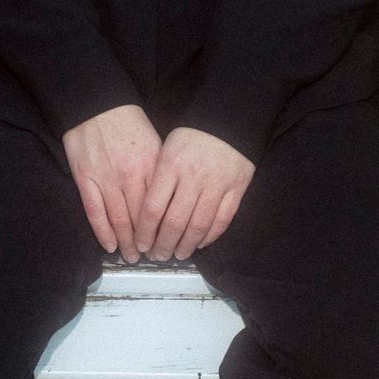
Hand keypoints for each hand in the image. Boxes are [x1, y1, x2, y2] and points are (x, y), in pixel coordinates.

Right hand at [62, 103, 162, 261]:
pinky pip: (95, 212)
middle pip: (141, 218)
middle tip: (152, 257)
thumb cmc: (130, 123)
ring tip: (132, 257)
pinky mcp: (85, 178)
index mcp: (152, 166)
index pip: (161, 206)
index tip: (168, 242)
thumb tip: (171, 199)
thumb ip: (161, 172)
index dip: (164, 229)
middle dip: (148, 242)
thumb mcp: (156, 144)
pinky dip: (103, 232)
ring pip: (119, 220)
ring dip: (126, 243)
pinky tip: (110, 246)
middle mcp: (130, 175)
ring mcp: (106, 178)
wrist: (98, 104)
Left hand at [134, 125, 254, 260]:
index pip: (153, 208)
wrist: (227, 121)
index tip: (141, 245)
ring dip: (186, 245)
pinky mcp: (237, 188)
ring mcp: (217, 183)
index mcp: (170, 165)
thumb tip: (143, 217)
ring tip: (178, 254)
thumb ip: (156, 180)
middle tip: (158, 256)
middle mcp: (193, 176)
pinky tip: (200, 243)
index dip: (145, 232)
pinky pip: (222, 220)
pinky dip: (210, 236)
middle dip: (163, 245)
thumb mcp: (165, 150)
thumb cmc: (190, 138)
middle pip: (174, 222)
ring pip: (199, 225)